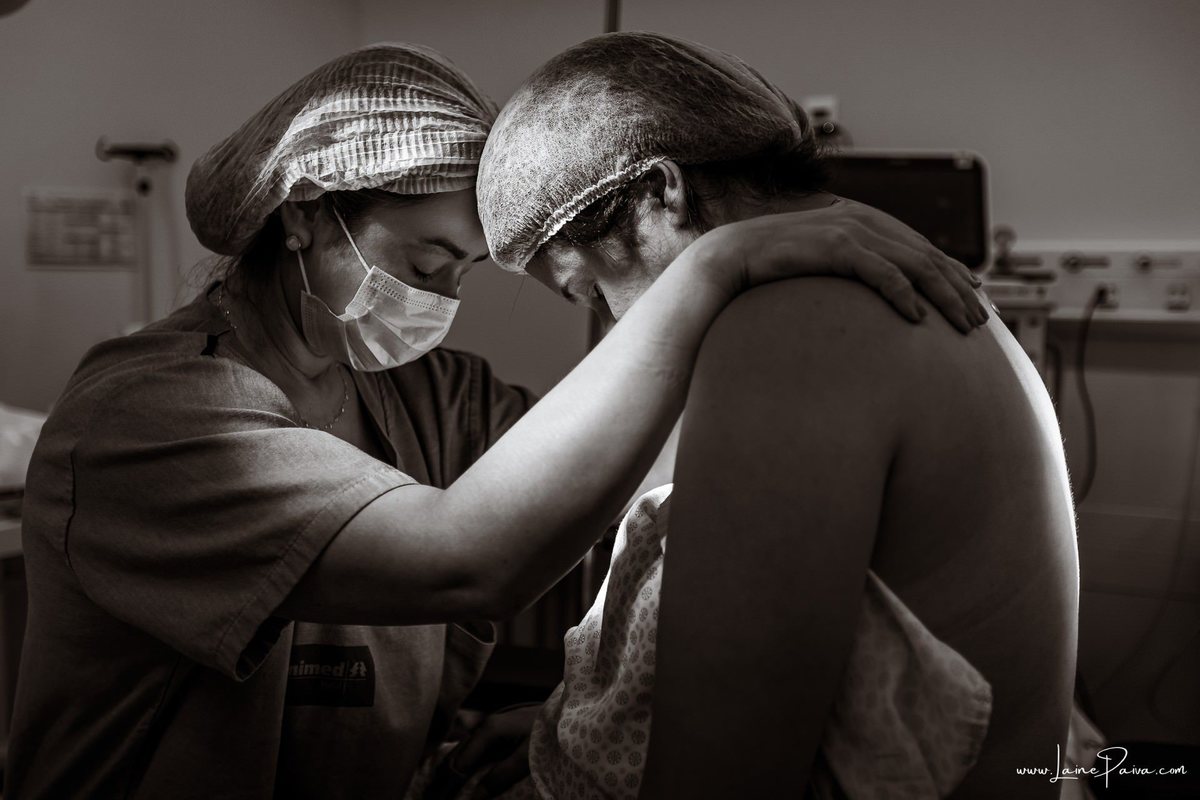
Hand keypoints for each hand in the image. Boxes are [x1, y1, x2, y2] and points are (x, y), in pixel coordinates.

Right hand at [426, 703, 539, 798]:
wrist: (562, 711)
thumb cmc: (545, 732)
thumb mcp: (526, 757)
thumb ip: (500, 776)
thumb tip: (475, 797)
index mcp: (488, 731)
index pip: (460, 765)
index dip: (448, 787)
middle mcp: (482, 727)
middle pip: (455, 757)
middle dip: (441, 780)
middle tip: (429, 798)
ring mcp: (486, 727)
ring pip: (459, 750)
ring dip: (446, 770)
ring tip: (433, 788)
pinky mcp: (493, 730)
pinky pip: (469, 746)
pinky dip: (458, 759)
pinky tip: (451, 767)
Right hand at [693, 196, 987, 332]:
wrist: (725, 261)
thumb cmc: (768, 271)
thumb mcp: (816, 266)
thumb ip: (845, 270)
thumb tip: (871, 296)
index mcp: (860, 221)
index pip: (919, 246)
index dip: (953, 270)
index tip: (977, 296)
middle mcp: (860, 220)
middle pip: (927, 255)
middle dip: (959, 288)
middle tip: (981, 320)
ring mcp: (848, 231)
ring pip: (914, 263)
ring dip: (944, 295)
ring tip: (964, 324)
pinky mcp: (834, 246)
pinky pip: (881, 272)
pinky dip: (903, 293)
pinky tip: (917, 319)